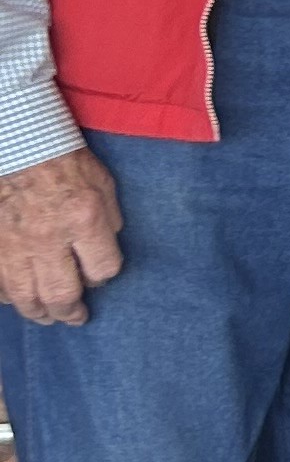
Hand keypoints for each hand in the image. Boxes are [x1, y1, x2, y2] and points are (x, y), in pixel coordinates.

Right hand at [0, 146, 122, 324]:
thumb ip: (107, 223)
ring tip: (46, 316)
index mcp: (84, 221)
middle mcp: (49, 238)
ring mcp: (14, 244)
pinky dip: (7, 295)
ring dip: (38, 312)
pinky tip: (15, 298)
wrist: (17, 145)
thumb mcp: (102, 185)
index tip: (98, 278)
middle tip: (75, 317)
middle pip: (63, 294)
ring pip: (25, 295)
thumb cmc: (64, 161)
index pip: (103, 270)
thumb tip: (102, 255)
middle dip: (71, 312)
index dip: (103, 279)